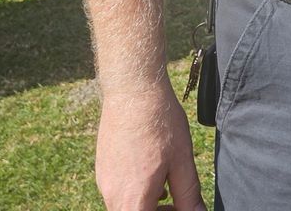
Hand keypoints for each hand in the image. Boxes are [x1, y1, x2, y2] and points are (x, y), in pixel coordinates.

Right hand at [94, 85, 203, 210]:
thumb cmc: (160, 124)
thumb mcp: (182, 161)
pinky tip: (150, 171)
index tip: (180, 207)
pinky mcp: (102, 169)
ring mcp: (104, 182)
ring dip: (145, 204)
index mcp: (133, 200)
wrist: (133, 91)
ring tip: (165, 184)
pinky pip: (117, 192)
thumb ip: (188, 195)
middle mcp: (112, 196)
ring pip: (125, 206)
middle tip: (177, 202)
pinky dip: (135, 191)